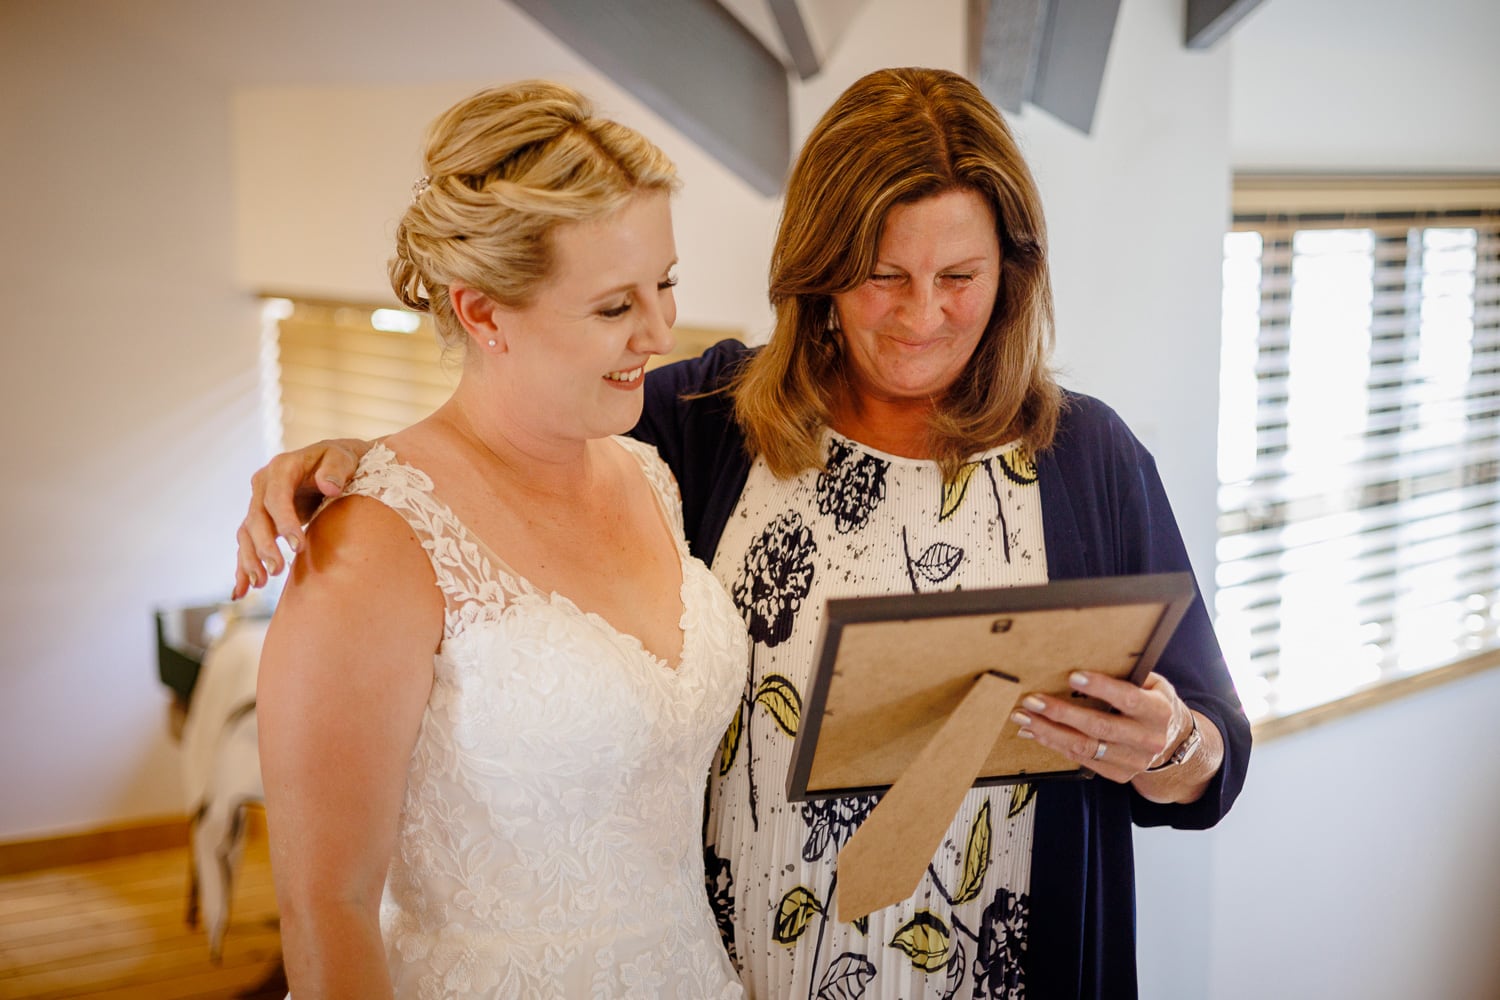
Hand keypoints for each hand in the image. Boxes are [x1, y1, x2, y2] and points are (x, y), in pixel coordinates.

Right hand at [232, 438, 370, 598]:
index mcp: (282, 468)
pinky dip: (242, 567)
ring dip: (250, 559)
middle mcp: (264, 485)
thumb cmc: (341, 460)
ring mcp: (259, 503)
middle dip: (264, 546)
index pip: (276, 498)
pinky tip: (241, 591)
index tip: (298, 546)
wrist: (334, 463)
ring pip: (247, 534)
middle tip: (278, 570)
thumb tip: (329, 486)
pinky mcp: (261, 520)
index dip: (284, 522)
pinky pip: (246, 544)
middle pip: (256, 519)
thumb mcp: (343, 458)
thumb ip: (337, 469)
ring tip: (261, 583)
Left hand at [1010, 670, 1195, 786]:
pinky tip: (1035, 732)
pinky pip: (1081, 759)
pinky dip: (1055, 745)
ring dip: (1049, 732)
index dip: (1101, 688)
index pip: (1128, 699)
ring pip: (1084, 747)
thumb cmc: (1153, 704)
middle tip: (1033, 701)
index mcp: (1159, 712)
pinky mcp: (1118, 774)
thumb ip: (1128, 675)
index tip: (1073, 676)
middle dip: (1061, 713)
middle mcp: (1148, 740)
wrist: (1171, 742)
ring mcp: (1133, 761)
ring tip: (1025, 718)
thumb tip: (1094, 656)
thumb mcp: (1152, 684)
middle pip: (1099, 727)